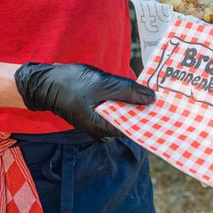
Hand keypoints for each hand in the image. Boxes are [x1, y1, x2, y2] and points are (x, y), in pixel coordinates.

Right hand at [14, 62, 153, 138]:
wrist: (45, 82)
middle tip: (163, 95)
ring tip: (152, 90)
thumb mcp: (102, 84)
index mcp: (103, 128)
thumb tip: (152, 98)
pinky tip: (134, 89)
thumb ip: (127, 91)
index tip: (167, 106)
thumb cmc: (71, 83)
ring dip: (135, 102)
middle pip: (130, 122)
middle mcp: (102, 130)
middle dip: (145, 109)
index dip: (150, 117)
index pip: (134, 128)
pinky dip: (125, 100)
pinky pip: (116, 109)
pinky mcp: (97, 113)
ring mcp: (99, 122)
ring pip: (124, 114)